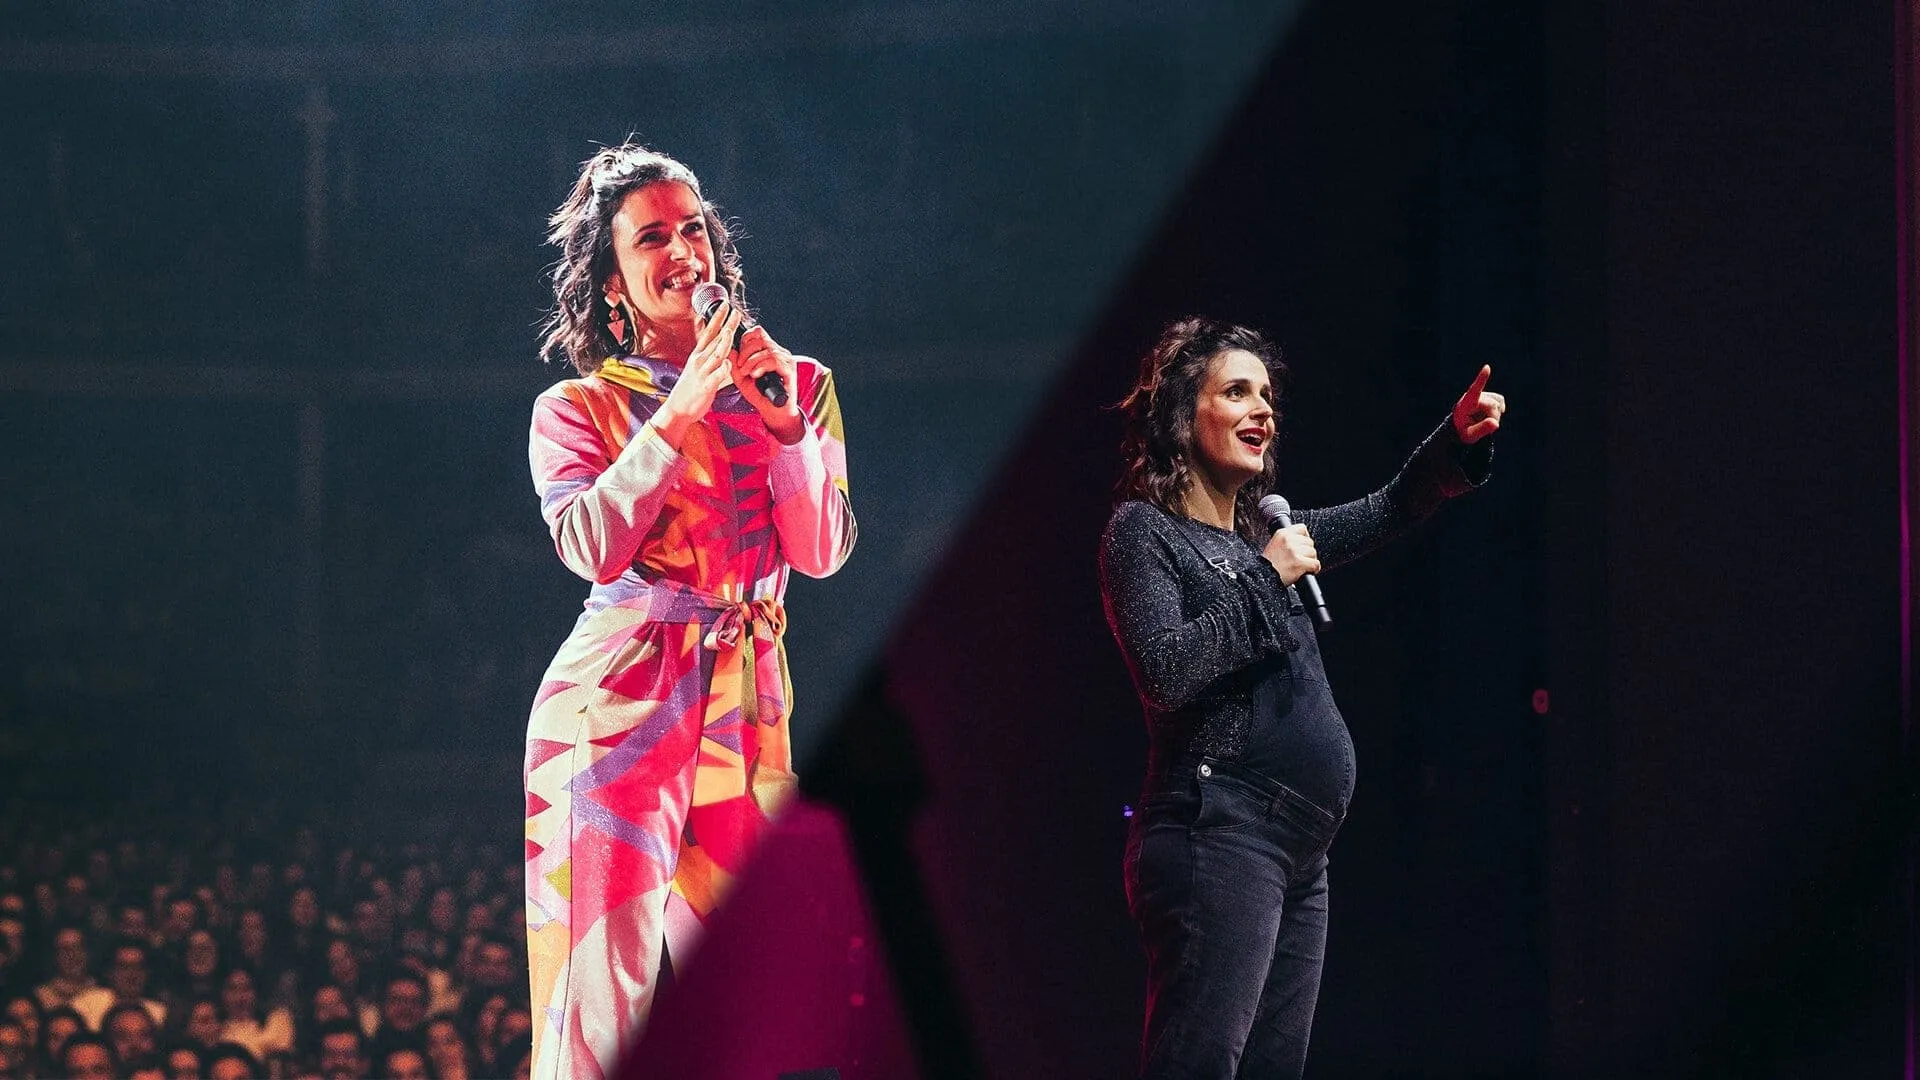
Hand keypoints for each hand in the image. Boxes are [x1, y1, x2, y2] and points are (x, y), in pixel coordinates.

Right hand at [652, 301, 742, 448]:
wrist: (677, 409)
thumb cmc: (690, 389)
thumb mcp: (698, 369)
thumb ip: (709, 357)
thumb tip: (719, 346)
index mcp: (698, 355)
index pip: (709, 332)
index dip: (717, 318)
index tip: (724, 304)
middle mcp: (700, 360)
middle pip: (715, 339)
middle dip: (726, 324)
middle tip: (736, 311)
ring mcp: (702, 372)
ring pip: (716, 354)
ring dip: (724, 342)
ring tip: (731, 331)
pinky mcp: (706, 385)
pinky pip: (717, 375)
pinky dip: (724, 368)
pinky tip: (729, 363)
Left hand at [732, 324, 803, 443]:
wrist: (774, 413)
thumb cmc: (759, 395)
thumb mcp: (741, 379)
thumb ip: (734, 365)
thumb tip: (730, 350)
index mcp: (769, 351)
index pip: (757, 333)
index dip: (745, 339)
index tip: (738, 355)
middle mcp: (780, 352)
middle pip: (760, 337)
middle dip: (745, 351)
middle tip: (740, 366)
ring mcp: (786, 360)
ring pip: (766, 349)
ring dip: (751, 361)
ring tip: (746, 373)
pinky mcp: (790, 370)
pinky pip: (774, 360)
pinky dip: (761, 366)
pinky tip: (755, 375)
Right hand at [1262, 523, 1320, 584]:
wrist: (1263, 577)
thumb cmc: (1268, 565)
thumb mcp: (1274, 545)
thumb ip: (1287, 540)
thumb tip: (1302, 541)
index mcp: (1282, 534)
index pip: (1302, 529)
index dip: (1304, 538)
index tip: (1302, 546)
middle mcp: (1288, 540)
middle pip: (1309, 542)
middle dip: (1307, 552)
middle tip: (1300, 559)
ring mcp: (1294, 551)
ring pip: (1313, 553)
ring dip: (1310, 560)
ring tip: (1301, 566)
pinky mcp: (1299, 562)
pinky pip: (1315, 564)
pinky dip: (1313, 569)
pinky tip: (1306, 571)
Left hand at [1451, 364, 1505, 444]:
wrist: (1463, 427)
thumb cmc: (1463, 432)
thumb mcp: (1469, 436)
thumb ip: (1481, 430)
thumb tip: (1495, 423)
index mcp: (1465, 404)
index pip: (1474, 390)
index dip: (1481, 379)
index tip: (1487, 367)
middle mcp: (1473, 396)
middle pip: (1492, 405)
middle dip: (1492, 417)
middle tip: (1482, 425)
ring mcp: (1482, 395)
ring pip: (1497, 404)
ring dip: (1494, 415)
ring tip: (1482, 420)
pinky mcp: (1490, 396)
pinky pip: (1500, 401)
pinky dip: (1499, 410)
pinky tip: (1492, 414)